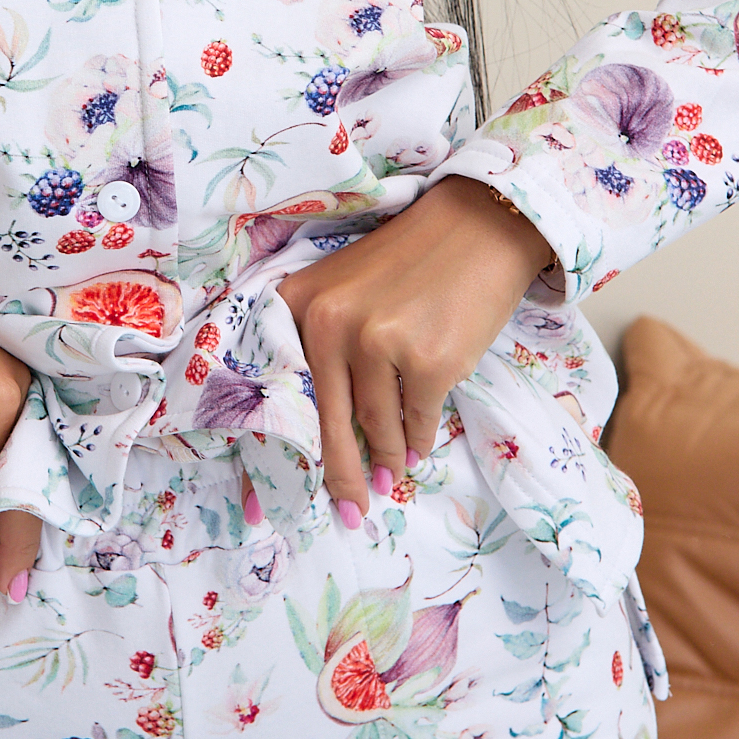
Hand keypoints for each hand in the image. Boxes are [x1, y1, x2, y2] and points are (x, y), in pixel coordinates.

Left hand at [275, 177, 555, 522]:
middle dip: (339, 476)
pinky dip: (419, 441)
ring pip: (376, 425)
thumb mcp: (344, 289)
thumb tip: (322, 431)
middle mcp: (330, 323)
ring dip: (386, 459)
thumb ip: (323, 347)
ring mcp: (380, 342)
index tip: (260, 505)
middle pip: (326, 422)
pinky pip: (418, 423)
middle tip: (349, 511)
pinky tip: (418, 451)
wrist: (479, 226)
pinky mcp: (430, 361)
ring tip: (391, 478)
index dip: (271, 453)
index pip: (277, 390)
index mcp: (299, 303)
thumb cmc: (408, 263)